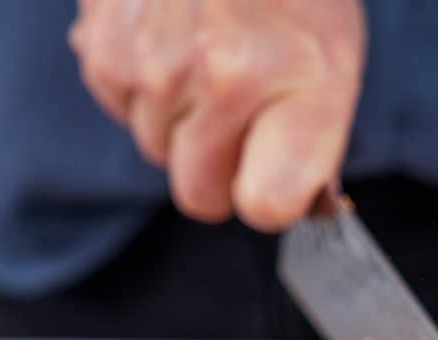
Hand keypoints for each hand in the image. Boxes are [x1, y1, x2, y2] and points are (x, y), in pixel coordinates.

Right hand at [68, 0, 365, 230]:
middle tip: (238, 114)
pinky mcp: (105, 53)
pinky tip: (168, 37)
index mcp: (300, 84)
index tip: (271, 181)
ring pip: (158, 153)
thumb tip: (277, 204)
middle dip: (218, 171)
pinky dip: (142, 88)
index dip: (267, 199)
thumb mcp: (331, 54)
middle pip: (202, 196)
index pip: (269, 205)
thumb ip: (310, 138)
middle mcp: (223, 80)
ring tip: (205, 53)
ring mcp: (158, 68)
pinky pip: (123, 112)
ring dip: (179, 122)